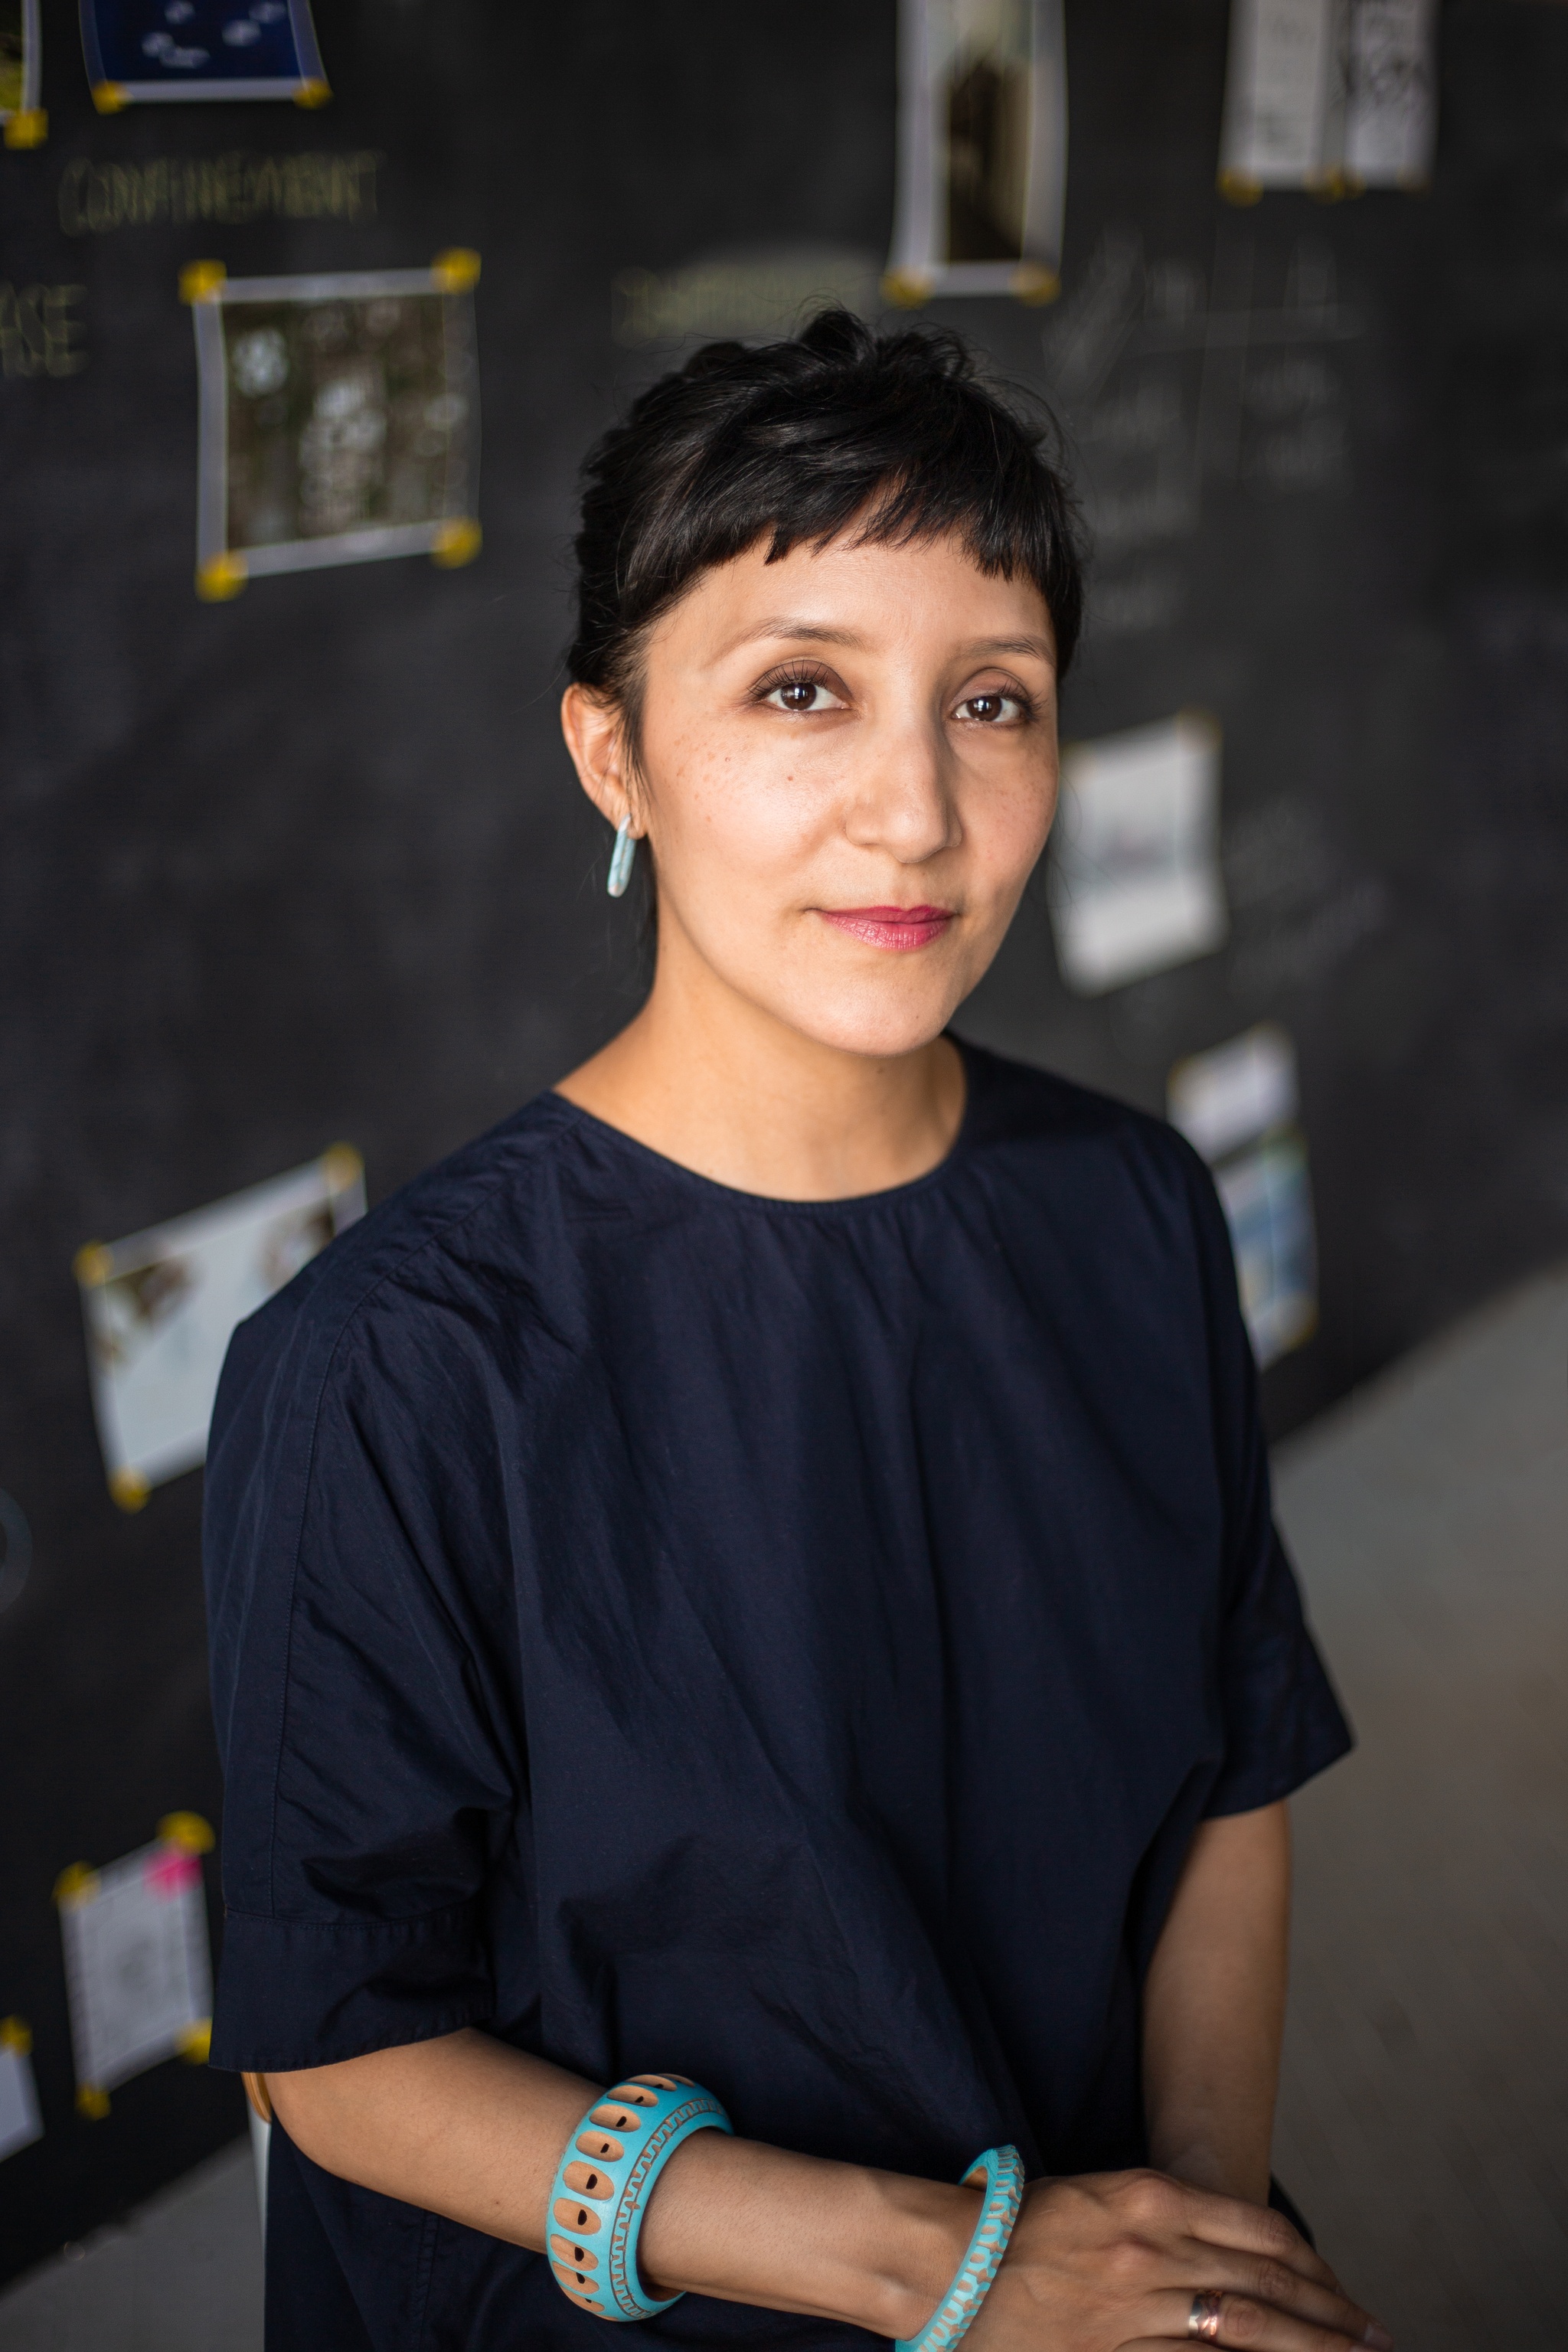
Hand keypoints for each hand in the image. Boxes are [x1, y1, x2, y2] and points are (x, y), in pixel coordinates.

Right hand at [966, 2170, 1391, 2351]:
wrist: (947, 2258)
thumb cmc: (1019, 2222)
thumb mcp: (1101, 2197)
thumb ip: (1165, 2218)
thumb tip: (1237, 2256)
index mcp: (1152, 2197)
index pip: (1260, 2233)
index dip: (1315, 2269)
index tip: (1348, 2297)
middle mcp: (1153, 2247)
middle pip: (1267, 2284)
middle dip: (1330, 2319)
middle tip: (1378, 2343)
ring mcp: (1135, 2303)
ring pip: (1244, 2333)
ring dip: (1305, 2351)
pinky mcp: (1115, 2351)